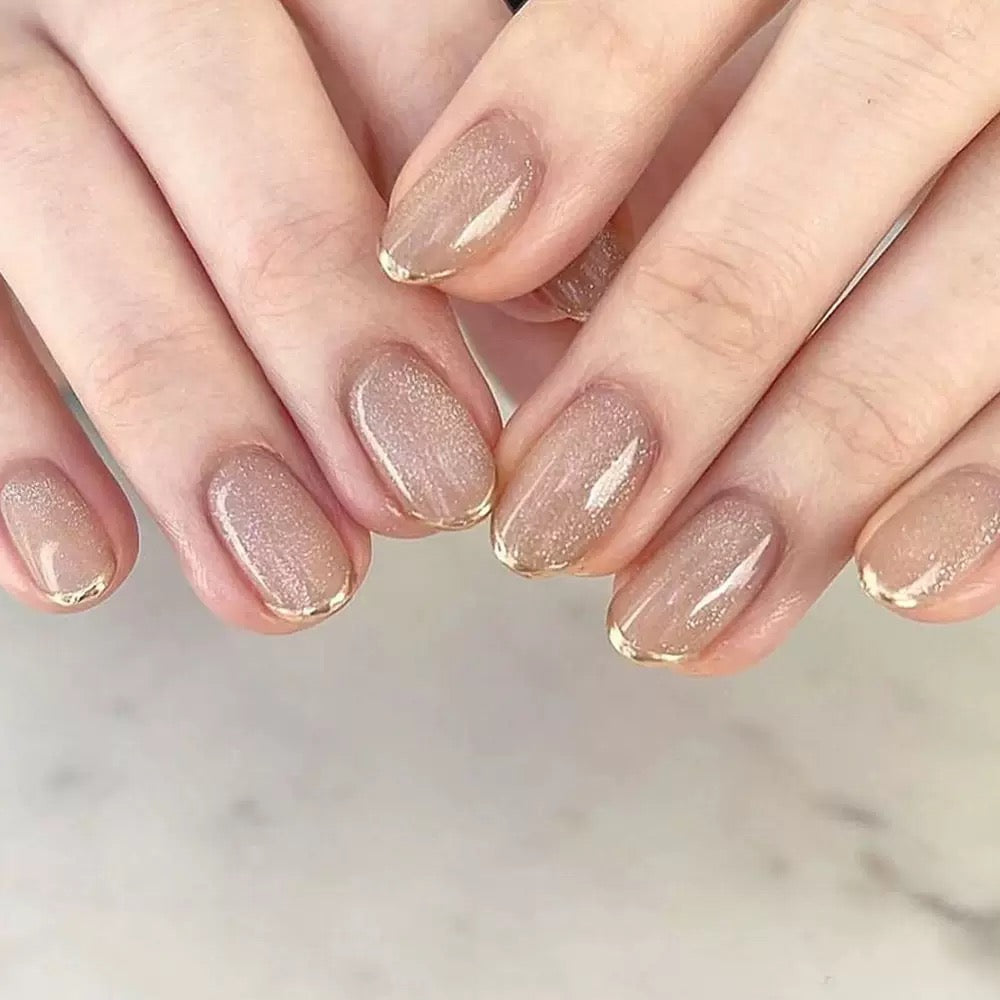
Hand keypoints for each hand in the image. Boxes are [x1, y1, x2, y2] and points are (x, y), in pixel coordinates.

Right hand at [0, 0, 507, 629]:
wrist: (88, 123)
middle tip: (429, 500)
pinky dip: (6, 447)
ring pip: (53, 197)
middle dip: (333, 324)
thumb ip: (469, 214)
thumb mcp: (363, 134)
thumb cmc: (257, 140)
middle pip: (222, 114)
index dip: (483, 207)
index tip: (570, 368)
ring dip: (189, 418)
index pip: (396, 36)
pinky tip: (85, 570)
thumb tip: (583, 340)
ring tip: (293, 587)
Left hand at [385, 1, 999, 672]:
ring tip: (667, 617)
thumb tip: (468, 253)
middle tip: (541, 529)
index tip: (430, 249)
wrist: (986, 42)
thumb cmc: (844, 43)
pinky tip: (904, 580)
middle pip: (822, 166)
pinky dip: (992, 486)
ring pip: (963, 299)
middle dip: (669, 367)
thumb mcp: (733, 36)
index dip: (561, 114)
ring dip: (806, 478)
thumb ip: (637, 95)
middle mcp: (976, 5)